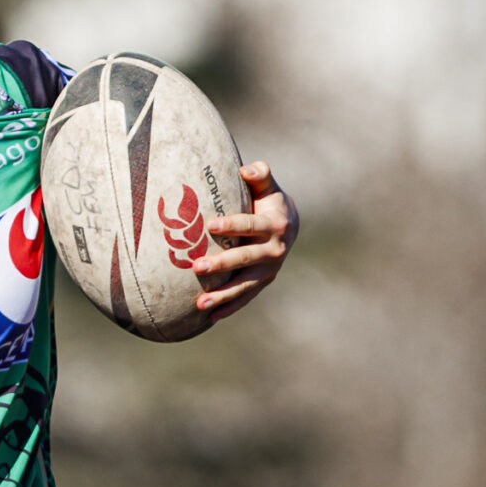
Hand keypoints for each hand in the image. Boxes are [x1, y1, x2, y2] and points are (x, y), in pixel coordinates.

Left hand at [192, 161, 296, 321]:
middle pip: (245, 258)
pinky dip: (229, 308)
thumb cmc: (268, 201)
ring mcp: (270, 269)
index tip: (209, 225)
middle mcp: (275, 249)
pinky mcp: (263, 282)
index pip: (250, 225)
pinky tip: (209, 317)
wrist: (289, 225)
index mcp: (274, 224)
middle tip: (196, 267)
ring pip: (245, 284)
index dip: (231, 225)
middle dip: (221, 264)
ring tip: (200, 304)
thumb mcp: (267, 186)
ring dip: (223, 295)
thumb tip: (246, 169)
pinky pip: (245, 298)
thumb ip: (259, 175)